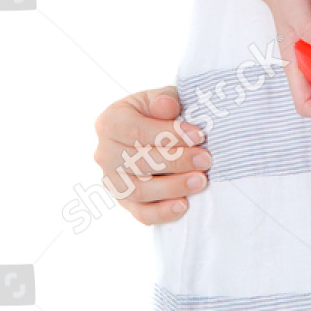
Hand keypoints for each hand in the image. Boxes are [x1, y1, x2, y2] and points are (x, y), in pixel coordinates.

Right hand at [93, 87, 210, 225]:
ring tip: (200, 181)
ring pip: (139, 190)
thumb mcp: (161, 98)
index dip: (169, 134)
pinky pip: (140, 213)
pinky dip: (161, 212)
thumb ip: (164, 99)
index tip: (199, 136)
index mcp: (110, 122)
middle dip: (177, 161)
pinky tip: (183, 206)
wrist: (154, 133)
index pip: (136, 131)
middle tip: (205, 160)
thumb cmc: (158, 112)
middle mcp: (104, 153)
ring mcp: (111, 180)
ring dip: (172, 187)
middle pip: (138, 162)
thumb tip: (168, 107)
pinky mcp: (124, 202)